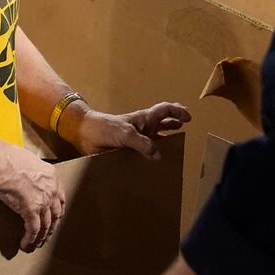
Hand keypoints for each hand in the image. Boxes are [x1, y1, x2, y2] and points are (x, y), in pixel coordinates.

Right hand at [0, 144, 64, 252]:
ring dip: (42, 236)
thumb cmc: (9, 158)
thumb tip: (24, 172)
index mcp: (52, 176)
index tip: (56, 216)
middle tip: (48, 234)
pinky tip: (26, 245)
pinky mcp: (32, 212)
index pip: (60, 197)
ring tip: (37, 244)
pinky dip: (30, 239)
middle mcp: (51, 190)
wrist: (3, 165)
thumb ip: (31, 169)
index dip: (58, 209)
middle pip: (56, 213)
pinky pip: (33, 230)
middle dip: (52, 226)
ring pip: (46, 225)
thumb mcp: (27, 160)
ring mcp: (43, 202)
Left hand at [66, 102, 187, 158]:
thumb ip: (143, 144)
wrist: (85, 134)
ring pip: (154, 138)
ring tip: (173, 146)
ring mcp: (135, 139)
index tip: (188, 118)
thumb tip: (158, 156)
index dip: (177, 111)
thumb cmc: (106, 128)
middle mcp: (142, 128)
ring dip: (163, 141)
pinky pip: (143, 153)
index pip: (164, 110)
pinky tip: (154, 164)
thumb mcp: (126, 133)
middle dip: (173, 123)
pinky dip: (150, 156)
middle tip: (184, 127)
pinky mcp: (127, 150)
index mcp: (144, 119)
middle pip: (162, 123)